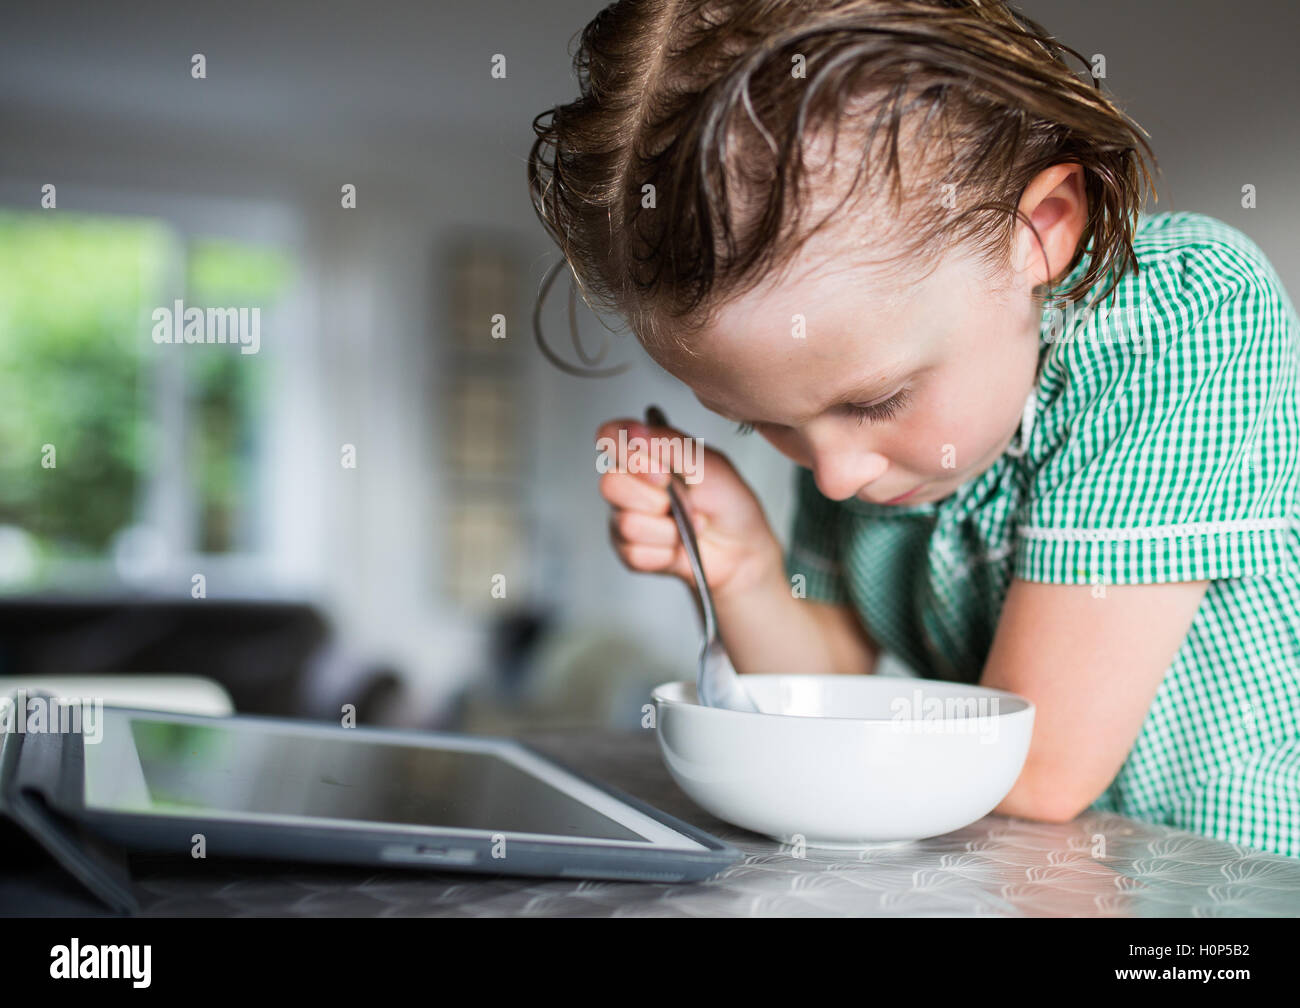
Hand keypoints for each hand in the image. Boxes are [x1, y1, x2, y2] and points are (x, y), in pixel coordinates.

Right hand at [595, 416, 782, 598]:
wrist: (742, 549)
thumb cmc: (728, 502)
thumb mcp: (709, 464)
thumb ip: (669, 443)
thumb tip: (633, 430)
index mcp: (646, 453)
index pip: (609, 437)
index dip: (628, 453)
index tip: (662, 470)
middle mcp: (630, 483)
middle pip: (610, 484)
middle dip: (656, 498)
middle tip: (683, 501)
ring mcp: (625, 518)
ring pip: (627, 523)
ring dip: (668, 530)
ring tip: (687, 526)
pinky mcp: (629, 552)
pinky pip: (635, 553)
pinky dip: (666, 553)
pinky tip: (678, 547)